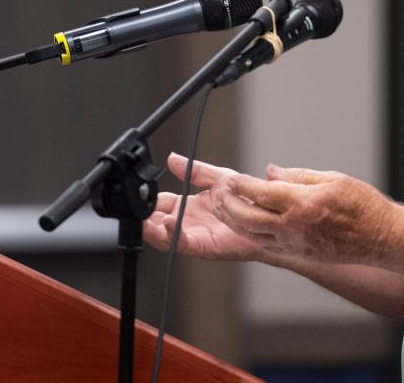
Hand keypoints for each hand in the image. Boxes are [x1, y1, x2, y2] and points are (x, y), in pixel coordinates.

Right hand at [143, 153, 262, 261]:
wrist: (268, 216)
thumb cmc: (247, 200)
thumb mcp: (218, 178)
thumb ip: (194, 170)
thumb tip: (172, 158)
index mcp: (189, 207)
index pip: (160, 205)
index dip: (147, 201)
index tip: (138, 194)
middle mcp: (189, 223)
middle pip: (157, 223)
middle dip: (144, 218)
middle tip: (135, 211)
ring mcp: (196, 235)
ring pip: (165, 236)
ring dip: (153, 229)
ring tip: (144, 220)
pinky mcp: (205, 246)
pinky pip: (184, 243)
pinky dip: (174, 234)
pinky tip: (169, 223)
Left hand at [214, 164, 395, 264]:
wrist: (381, 238)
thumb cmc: (362, 205)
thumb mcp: (333, 178)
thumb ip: (298, 176)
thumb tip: (270, 172)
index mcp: (301, 203)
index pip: (260, 193)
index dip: (240, 186)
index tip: (229, 179)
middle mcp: (293, 227)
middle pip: (247, 218)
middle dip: (227, 205)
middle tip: (217, 194)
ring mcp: (294, 243)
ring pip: (252, 235)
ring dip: (233, 222)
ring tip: (221, 210)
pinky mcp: (299, 254)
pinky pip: (266, 245)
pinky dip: (250, 234)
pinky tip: (243, 226)